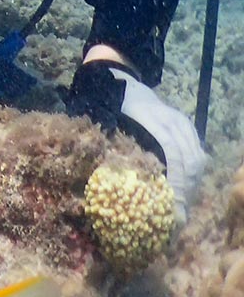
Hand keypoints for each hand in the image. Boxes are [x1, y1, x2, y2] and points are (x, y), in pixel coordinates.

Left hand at [70, 59, 206, 205]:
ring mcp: (181, 122)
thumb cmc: (109, 107)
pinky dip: (194, 173)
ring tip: (180, 205)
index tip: (171, 199)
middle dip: (185, 186)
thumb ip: (102, 140)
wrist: (126, 85)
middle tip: (176, 210)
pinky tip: (184, 190)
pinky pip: (197, 152)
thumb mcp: (102, 120)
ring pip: (196, 157)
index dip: (174, 176)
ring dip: (191, 182)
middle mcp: (170, 119)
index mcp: (148, 117)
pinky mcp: (187, 127)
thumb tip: (98, 175)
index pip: (171, 150)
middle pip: (188, 157)